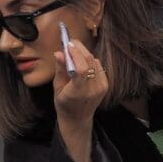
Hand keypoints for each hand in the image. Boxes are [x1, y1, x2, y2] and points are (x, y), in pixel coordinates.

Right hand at [53, 39, 107, 161]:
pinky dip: (90, 60)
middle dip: (79, 49)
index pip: (82, 69)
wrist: (78, 118)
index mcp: (78, 92)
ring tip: (73, 51)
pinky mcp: (105, 84)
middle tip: (69, 43)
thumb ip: (60, 70)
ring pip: (94, 61)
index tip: (67, 45)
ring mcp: (101, 87)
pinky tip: (81, 61)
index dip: (76, 54)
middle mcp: (93, 89)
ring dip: (83, 53)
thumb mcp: (57, 88)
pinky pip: (98, 66)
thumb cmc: (64, 104)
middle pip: (89, 61)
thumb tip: (59, 53)